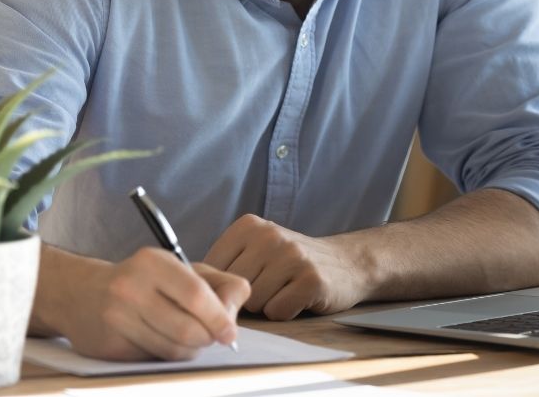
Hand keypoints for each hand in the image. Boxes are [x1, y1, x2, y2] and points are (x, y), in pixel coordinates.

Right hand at [33, 245, 250, 360]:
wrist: (81, 293)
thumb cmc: (144, 280)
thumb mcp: (181, 269)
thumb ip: (218, 285)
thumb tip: (235, 314)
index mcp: (153, 262)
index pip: (195, 295)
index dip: (218, 317)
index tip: (231, 333)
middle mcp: (130, 288)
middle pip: (186, 328)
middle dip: (207, 338)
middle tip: (212, 337)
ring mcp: (115, 319)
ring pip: (171, 349)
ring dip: (190, 350)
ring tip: (190, 338)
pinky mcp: (108, 348)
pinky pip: (152, 360)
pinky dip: (167, 356)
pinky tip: (163, 342)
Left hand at [204, 214, 371, 319]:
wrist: (345, 262)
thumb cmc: (289, 262)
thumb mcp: (255, 249)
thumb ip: (225, 265)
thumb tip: (193, 295)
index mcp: (249, 225)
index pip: (211, 270)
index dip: (224, 287)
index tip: (245, 281)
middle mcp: (269, 235)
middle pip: (233, 288)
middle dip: (246, 298)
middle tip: (270, 287)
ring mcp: (292, 256)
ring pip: (254, 302)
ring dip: (267, 305)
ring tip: (285, 290)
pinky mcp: (311, 279)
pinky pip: (278, 311)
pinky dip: (286, 312)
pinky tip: (298, 298)